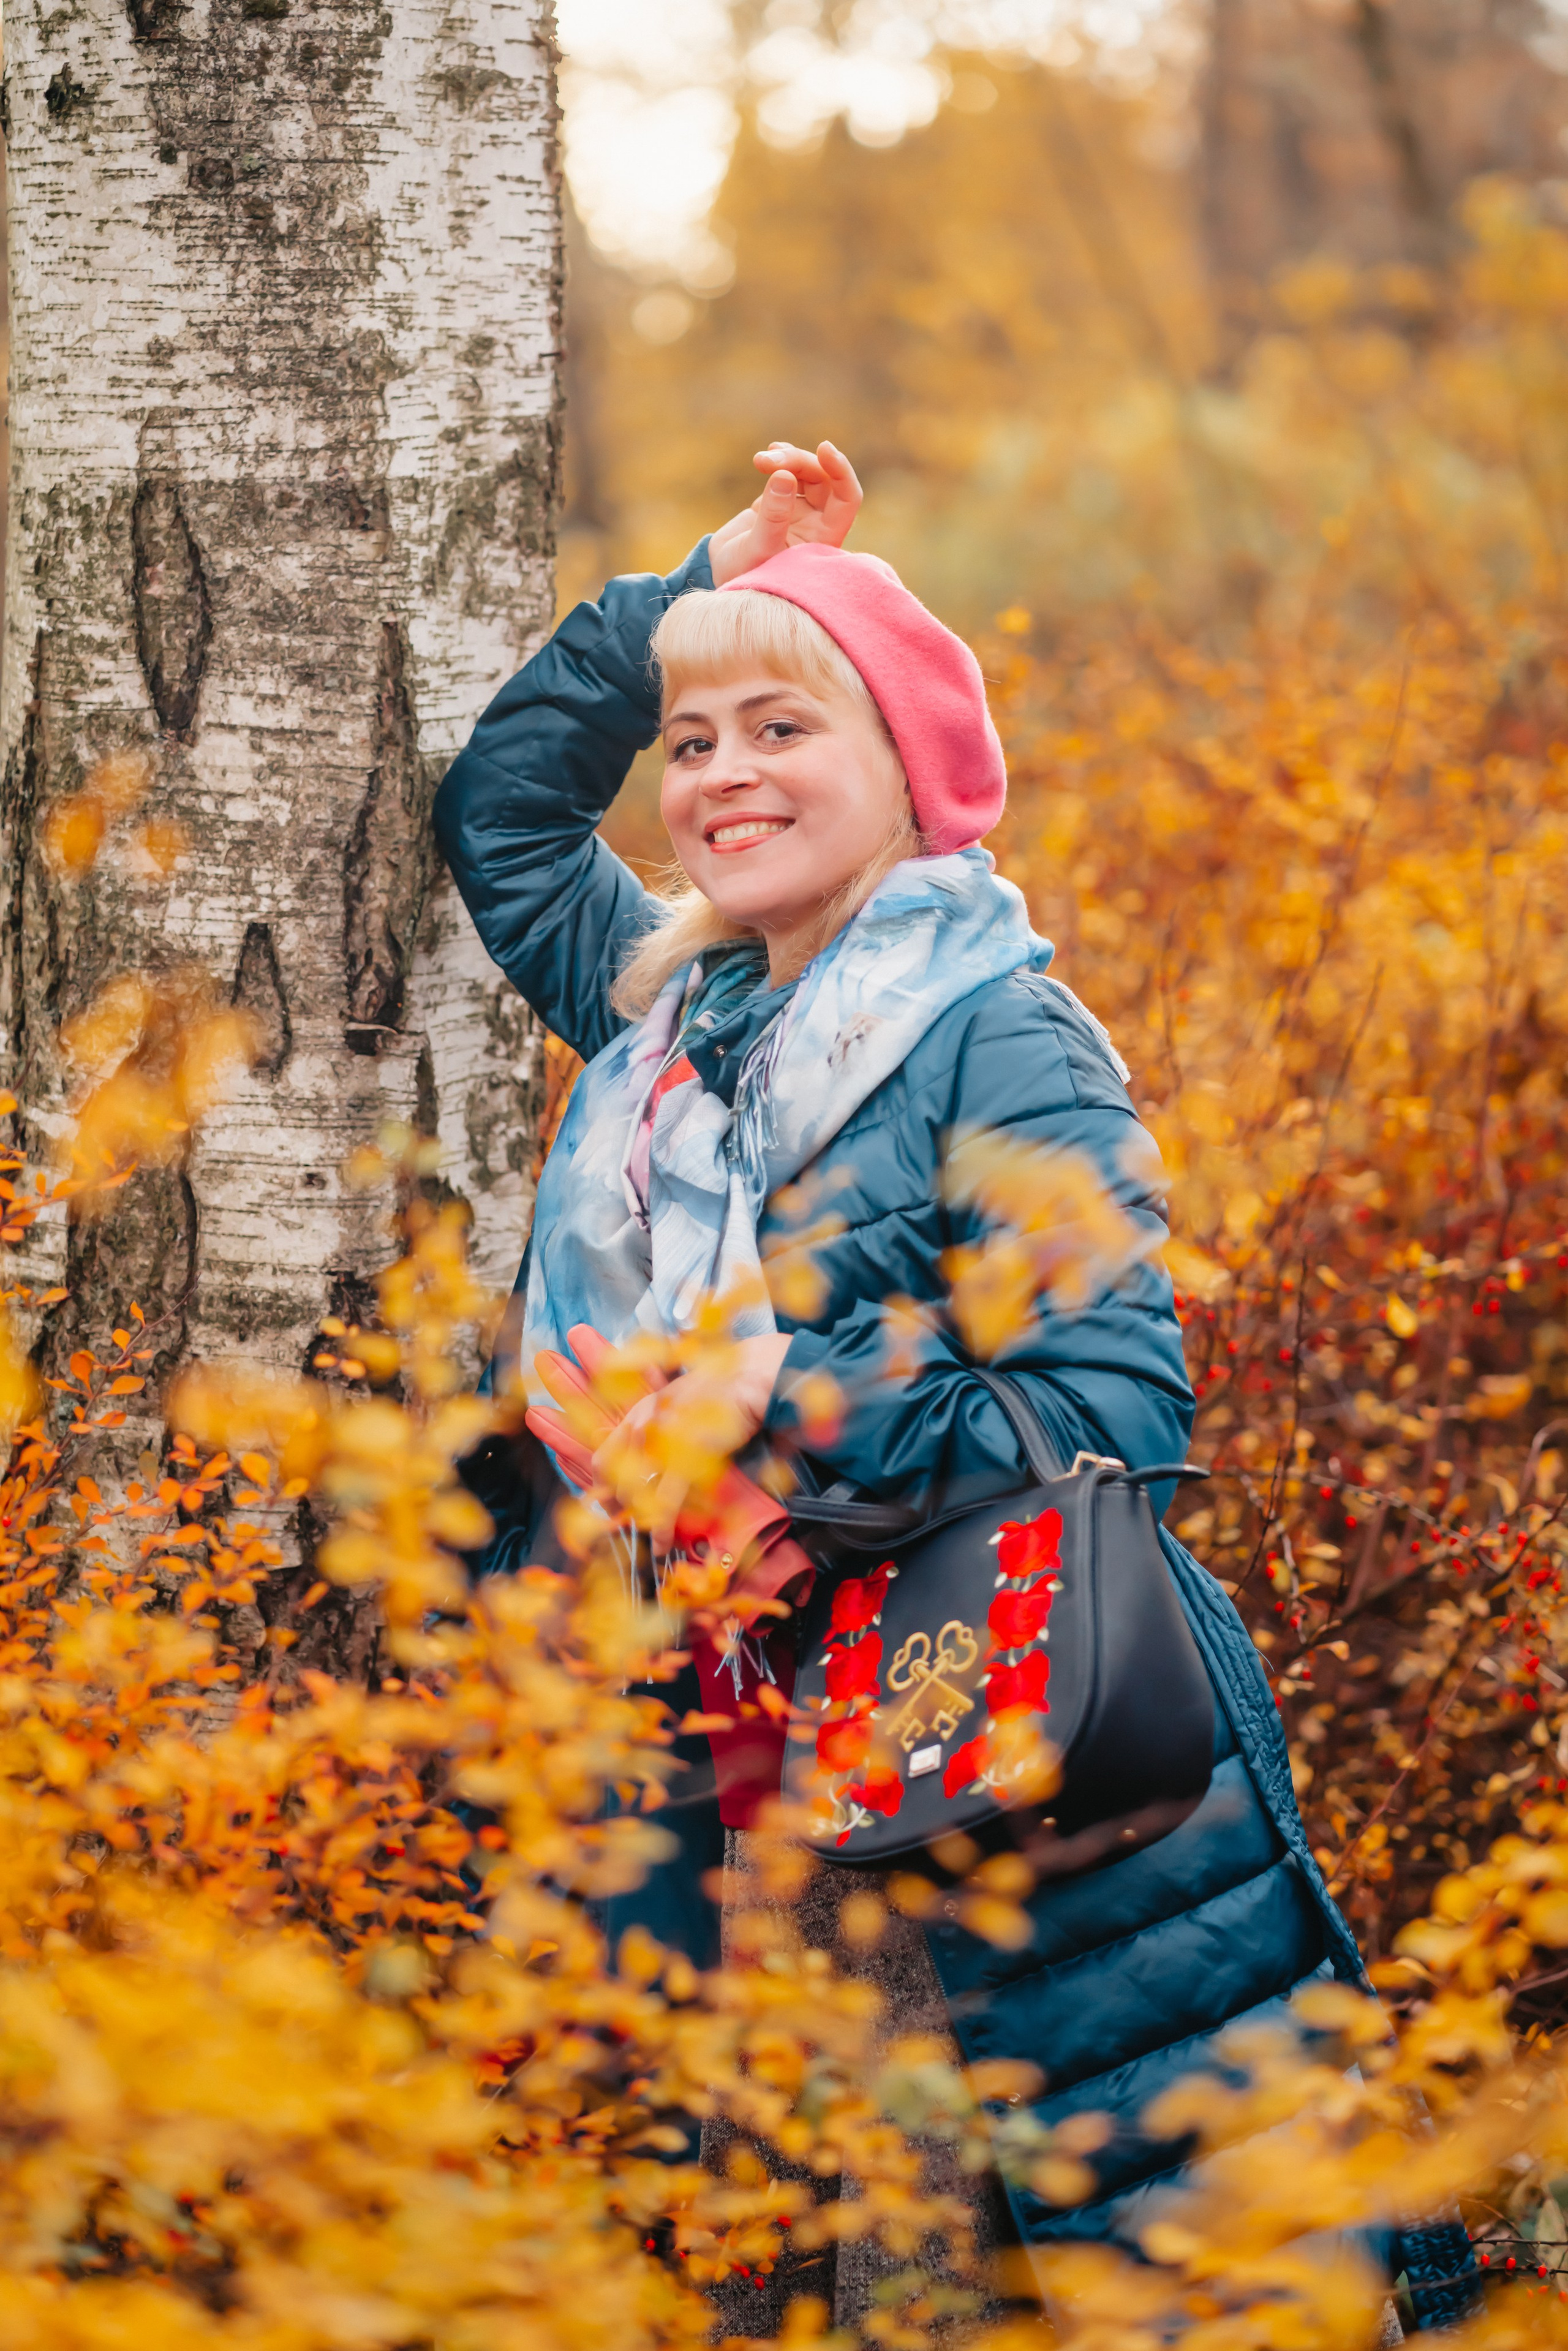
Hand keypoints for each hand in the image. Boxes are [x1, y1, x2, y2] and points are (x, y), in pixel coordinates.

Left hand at [526, 1324, 807, 1611]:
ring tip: (652, 1537)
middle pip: (614, 1479)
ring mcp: (663, 1440)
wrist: (749, 1378)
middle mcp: (643, 1424)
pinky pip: (666, 1502)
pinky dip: (662, 1528)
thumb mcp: (678, 1403)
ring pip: (636, 1493)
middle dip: (622, 1509)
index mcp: (638, 1411)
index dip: (603, 1490)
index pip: (603, 1459)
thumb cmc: (720, 1392)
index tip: (614, 1508)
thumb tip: (649, 1459)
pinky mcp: (688, 1456)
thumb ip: (659, 1428)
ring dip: (641, 1520)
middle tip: (636, 1526)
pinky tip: (663, 1545)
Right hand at [708, 439, 862, 587]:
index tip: (824, 449)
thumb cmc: (743, 575)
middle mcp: (817, 523)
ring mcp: (800, 511)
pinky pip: (791, 472)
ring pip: (808, 472)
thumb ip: (772, 516)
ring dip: (788, 458)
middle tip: (766, 460)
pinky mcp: (782, 500)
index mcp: (823, 539)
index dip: (841, 472)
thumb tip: (784, 475)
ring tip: (760, 459)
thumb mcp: (757, 550)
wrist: (721, 574)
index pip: (847, 499)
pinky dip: (782, 459)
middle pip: (824, 479)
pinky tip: (767, 454)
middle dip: (799, 463)